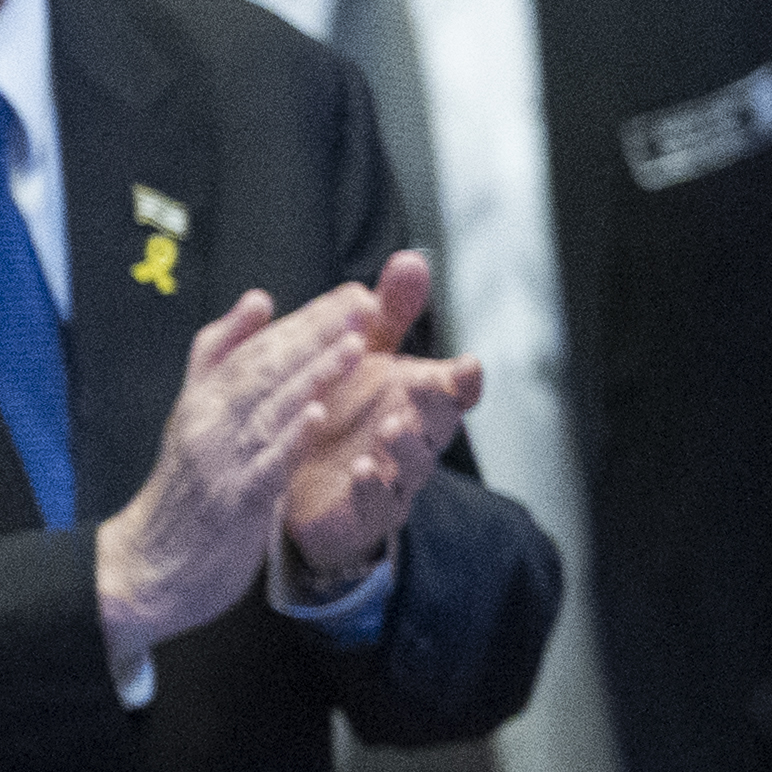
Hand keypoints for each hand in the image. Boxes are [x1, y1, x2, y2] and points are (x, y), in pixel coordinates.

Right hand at [94, 281, 385, 664]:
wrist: (150, 565)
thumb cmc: (184, 490)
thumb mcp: (195, 412)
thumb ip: (223, 354)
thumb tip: (258, 299)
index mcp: (204, 399)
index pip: (258, 348)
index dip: (307, 320)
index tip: (354, 295)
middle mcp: (208, 422)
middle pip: (266, 370)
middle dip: (318, 335)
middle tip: (365, 305)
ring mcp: (218, 462)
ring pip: (270, 410)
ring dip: (314, 377)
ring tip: (355, 346)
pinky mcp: (231, 502)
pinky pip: (264, 466)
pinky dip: (290, 439)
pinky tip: (317, 416)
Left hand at [277, 255, 480, 589]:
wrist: (304, 481)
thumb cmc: (344, 409)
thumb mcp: (363, 355)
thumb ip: (389, 312)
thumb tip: (412, 259)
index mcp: (415, 397)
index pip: (452, 389)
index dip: (463, 379)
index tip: (467, 365)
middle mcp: (412, 436)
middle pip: (437, 424)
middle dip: (435, 407)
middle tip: (425, 387)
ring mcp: (393, 476)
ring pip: (411, 464)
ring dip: (405, 446)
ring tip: (392, 428)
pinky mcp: (365, 511)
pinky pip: (374, 502)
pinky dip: (371, 486)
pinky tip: (361, 470)